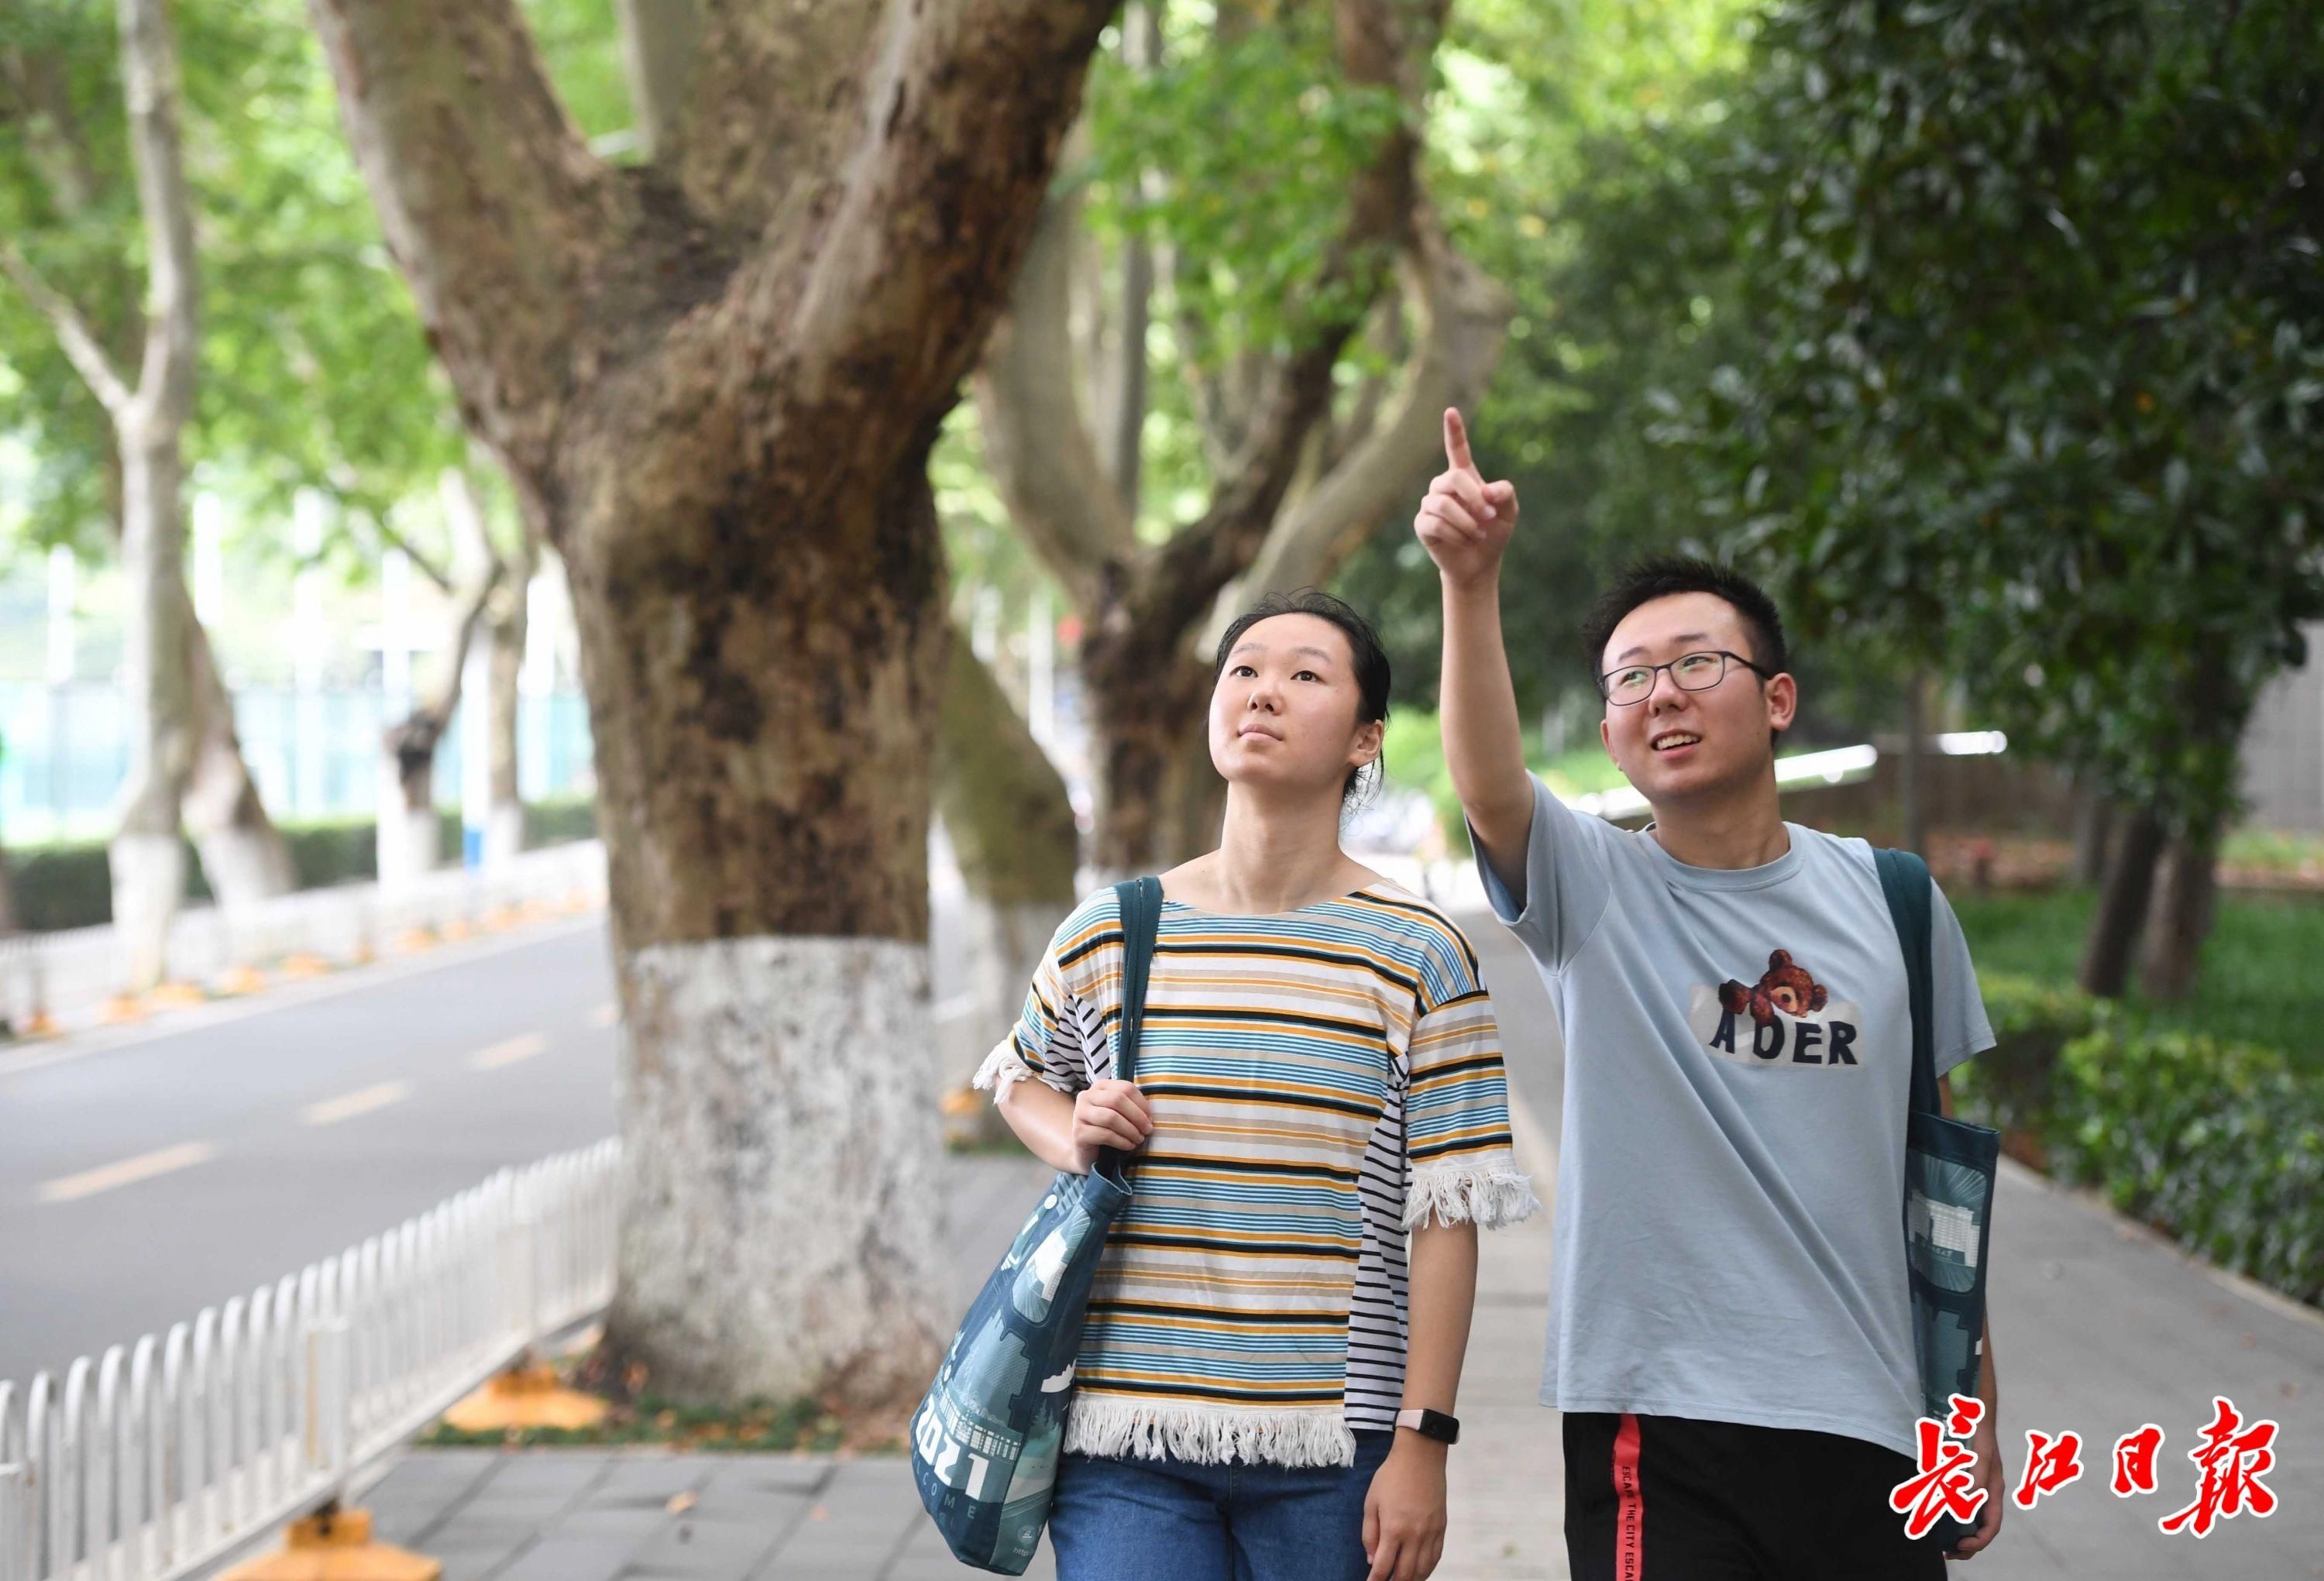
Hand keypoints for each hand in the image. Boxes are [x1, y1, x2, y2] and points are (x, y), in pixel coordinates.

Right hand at [1070, 1079, 1151, 1171]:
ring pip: (1111, 1117)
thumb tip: (1149, 1116)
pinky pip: (1105, 1135)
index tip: (1150, 1119)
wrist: (1088, 1153)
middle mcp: (1086, 1096)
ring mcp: (1079, 1113)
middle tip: (1147, 1130)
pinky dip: (1121, 1141)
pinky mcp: (1078, 1133)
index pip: (1125, 1088)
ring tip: (1139, 1139)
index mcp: (1100, 1086)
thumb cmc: (1109, 1130)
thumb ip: (1132, 1108)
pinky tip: (1129, 1146)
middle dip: (1137, 1116)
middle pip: (1117, 1100)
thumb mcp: (1121, 1114)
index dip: (1142, 1103)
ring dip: (1130, 1130)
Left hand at [1363, 1436, 1447, 1580]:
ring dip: (1411, 1579)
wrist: (1420, 1457)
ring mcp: (1430, 1533)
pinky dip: (1427, 1569)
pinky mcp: (1441, 1528)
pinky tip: (1419, 1572)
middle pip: (1405, 1573)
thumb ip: (1369, 1534)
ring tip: (1401, 1580)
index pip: (1384, 1567)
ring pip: (1423, 1570)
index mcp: (1393, 1529)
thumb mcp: (1371, 1502)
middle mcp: (1414, 1535)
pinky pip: (1436, 1557)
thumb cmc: (1391, 1477)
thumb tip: (1372, 1560)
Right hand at [1413, 408, 1518, 588]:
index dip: (1454, 430)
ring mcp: (1430, 504)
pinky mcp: (1422, 524)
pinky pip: (1436, 524)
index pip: (1456, 449)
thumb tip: (1488, 490)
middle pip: (1452, 479)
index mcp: (1464, 477)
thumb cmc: (1494, 533)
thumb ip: (1506, 493)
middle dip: (1473, 498)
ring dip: (1467, 522)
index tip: (1451, 411)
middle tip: (1488, 516)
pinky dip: (1456, 534)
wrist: (1479, 564)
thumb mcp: (1509, 511)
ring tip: (1478, 534)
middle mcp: (1443, 487)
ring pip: (1443, 504)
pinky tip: (1463, 541)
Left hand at [1948, 1415, 2005, 1560]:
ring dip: (1954, 1532)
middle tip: (1946, 1553)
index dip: (1978, 1541)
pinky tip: (1932, 1516)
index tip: (1961, 1547)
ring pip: (1966, 1517)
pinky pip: (1954, 1502)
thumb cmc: (1978, 1433)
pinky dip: (1945, 1513)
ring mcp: (1973, 1486)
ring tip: (1939, 1543)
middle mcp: (1984, 1492)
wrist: (1971, 1411)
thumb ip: (1975, 1480)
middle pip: (1979, 1527)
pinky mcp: (1958, 1478)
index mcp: (1993, 1491)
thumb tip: (1964, 1506)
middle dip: (1966, 1544)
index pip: (1991, 1526)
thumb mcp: (1980, 1457)